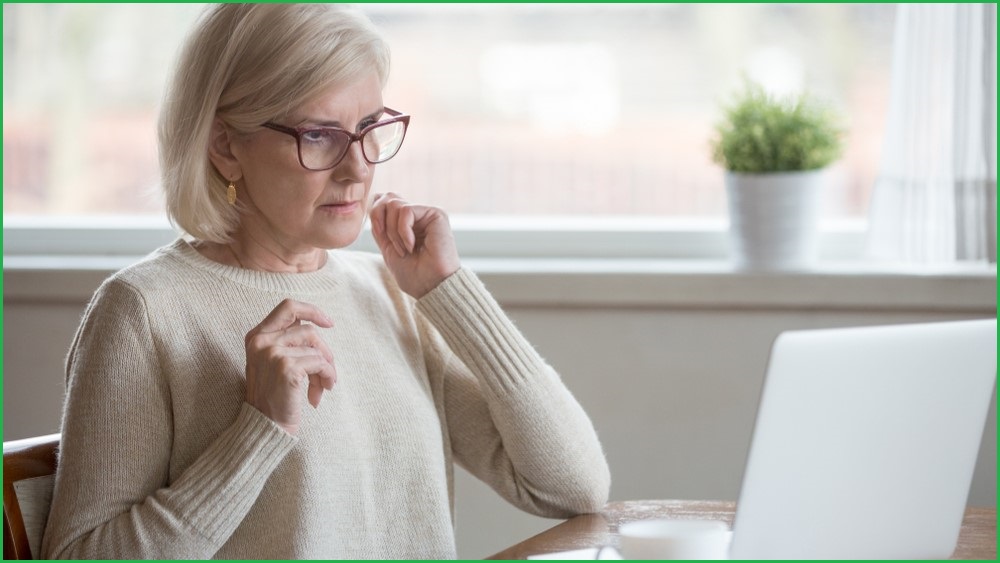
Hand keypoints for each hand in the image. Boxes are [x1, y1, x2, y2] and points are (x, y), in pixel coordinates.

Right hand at [243, 299, 336, 434]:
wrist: (266, 426)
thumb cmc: (275, 395)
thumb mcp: (273, 362)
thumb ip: (288, 341)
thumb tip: (318, 325)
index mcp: (256, 336)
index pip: (288, 307)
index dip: (312, 311)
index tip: (329, 323)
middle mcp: (261, 341)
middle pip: (308, 330)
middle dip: (324, 351)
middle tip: (327, 372)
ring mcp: (272, 353)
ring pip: (316, 348)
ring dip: (326, 369)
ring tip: (323, 387)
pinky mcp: (286, 368)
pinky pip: (320, 363)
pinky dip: (327, 377)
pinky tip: (319, 394)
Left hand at [369, 192, 460, 297]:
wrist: (431, 286)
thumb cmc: (414, 274)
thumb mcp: (388, 248)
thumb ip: (381, 227)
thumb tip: (373, 204)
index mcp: (406, 222)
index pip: (383, 200)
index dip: (375, 214)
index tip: (380, 236)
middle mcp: (417, 215)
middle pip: (387, 197)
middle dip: (379, 219)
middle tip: (388, 242)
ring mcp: (426, 213)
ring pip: (394, 204)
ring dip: (393, 231)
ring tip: (404, 249)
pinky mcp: (436, 214)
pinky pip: (406, 211)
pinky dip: (403, 231)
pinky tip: (411, 246)